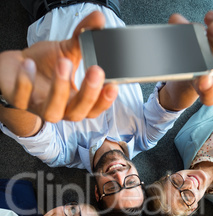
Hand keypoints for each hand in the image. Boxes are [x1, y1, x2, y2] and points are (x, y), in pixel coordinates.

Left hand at [0, 11, 117, 121]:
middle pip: (77, 114)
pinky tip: (29, 65)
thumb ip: (84, 37)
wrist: (15, 68)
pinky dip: (26, 82)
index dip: (104, 100)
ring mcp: (38, 106)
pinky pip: (22, 97)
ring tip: (63, 62)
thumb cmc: (44, 65)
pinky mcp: (18, 100)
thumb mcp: (67, 51)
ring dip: (59, 89)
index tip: (113, 84)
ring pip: (52, 112)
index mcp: (74, 101)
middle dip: (88, 94)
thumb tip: (98, 19)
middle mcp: (59, 109)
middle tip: (95, 70)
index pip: (93, 109)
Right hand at [159, 11, 212, 108]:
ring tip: (211, 19)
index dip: (208, 89)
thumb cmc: (190, 65)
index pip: (210, 97)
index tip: (202, 80)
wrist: (202, 67)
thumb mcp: (180, 59)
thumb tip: (175, 21)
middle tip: (211, 27)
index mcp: (206, 91)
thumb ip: (176, 42)